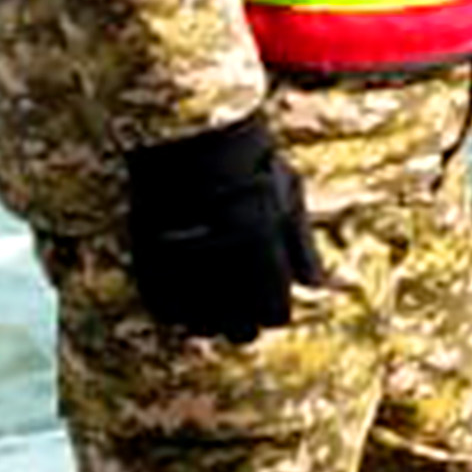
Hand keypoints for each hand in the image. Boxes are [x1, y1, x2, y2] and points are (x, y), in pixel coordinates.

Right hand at [119, 106, 307, 340]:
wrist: (189, 140)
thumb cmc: (250, 166)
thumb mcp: (290, 198)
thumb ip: (303, 248)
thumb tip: (317, 287)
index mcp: (265, 259)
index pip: (275, 316)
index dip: (274, 308)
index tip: (270, 298)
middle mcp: (227, 272)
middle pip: (241, 330)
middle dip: (245, 320)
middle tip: (242, 301)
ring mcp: (187, 273)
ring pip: (204, 327)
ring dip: (211, 319)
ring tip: (214, 299)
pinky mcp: (154, 269)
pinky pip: (169, 311)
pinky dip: (179, 309)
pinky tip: (187, 293)